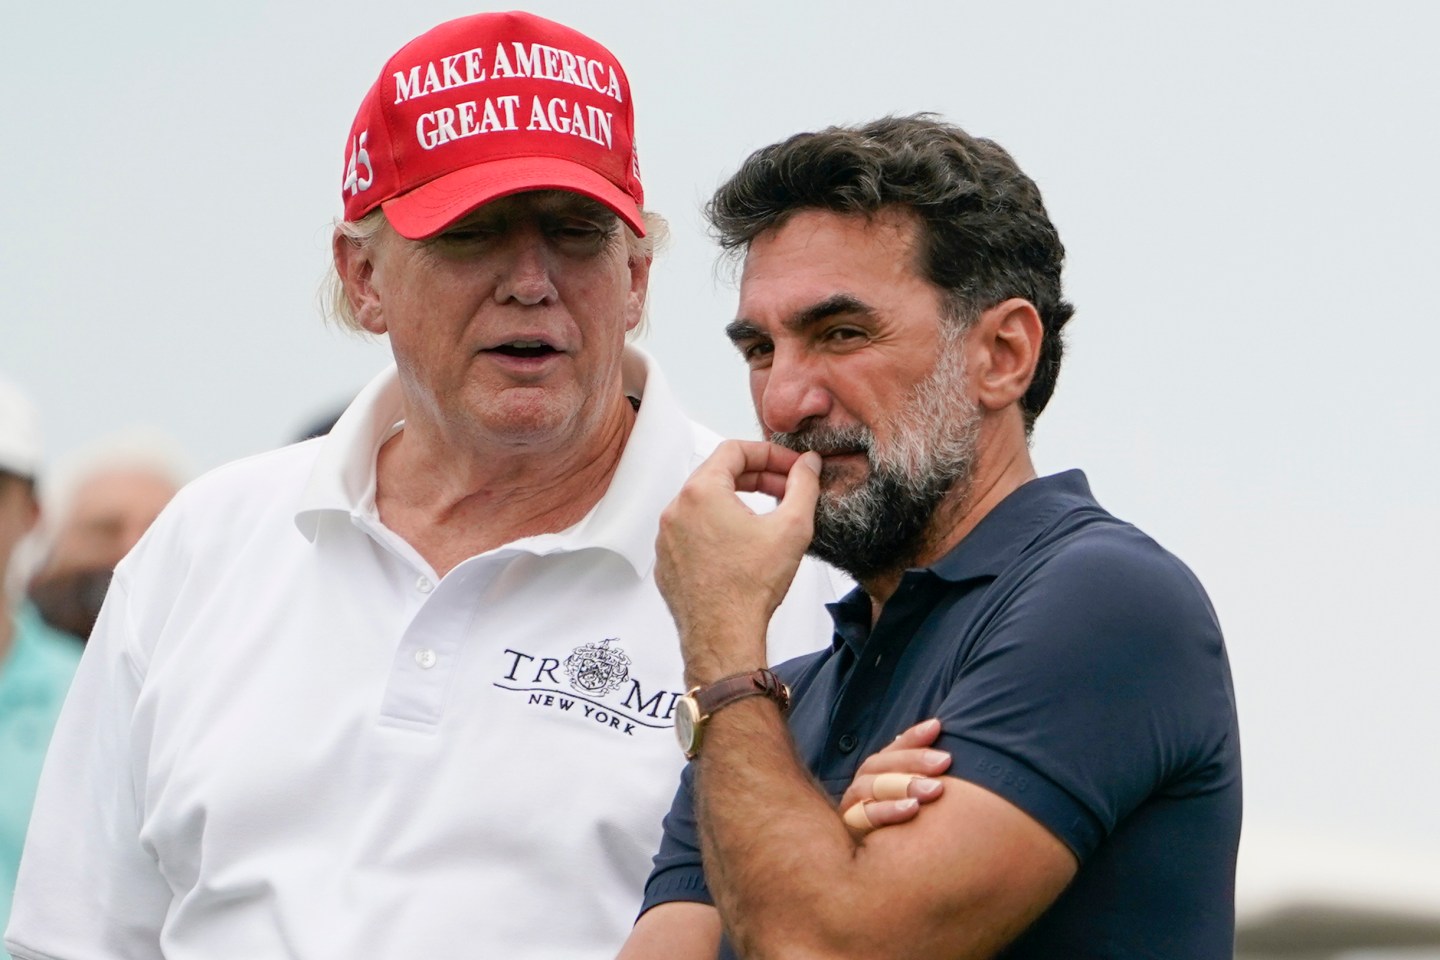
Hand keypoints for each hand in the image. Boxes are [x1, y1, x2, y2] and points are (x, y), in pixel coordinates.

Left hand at [655, 442, 819, 681]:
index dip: (770, 453)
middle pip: (717, 474)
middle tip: (785, 489)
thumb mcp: (792, 527)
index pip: (734, 450)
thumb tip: (808, 464)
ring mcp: (667, 537)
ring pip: (704, 504)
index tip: (791, 466)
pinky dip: (717, 529)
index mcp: (701, 492)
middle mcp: (676, 510)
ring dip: (736, 502)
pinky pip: (692, 532)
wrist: (723, 636)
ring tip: (766, 518)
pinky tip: (742, 546)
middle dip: (756, 477)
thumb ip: (803, 485)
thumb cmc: (750, 587)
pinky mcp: (667, 562)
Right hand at [838, 719, 951, 839]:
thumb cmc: (901, 837)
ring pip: (870, 787)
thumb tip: (941, 740)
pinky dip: (887, 811)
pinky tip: (912, 809)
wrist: (869, 881)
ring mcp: (851, 810)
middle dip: (913, 760)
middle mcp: (859, 790)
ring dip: (902, 783)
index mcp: (873, 777)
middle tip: (945, 761)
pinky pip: (863, 817)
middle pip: (879, 765)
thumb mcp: (913, 803)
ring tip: (934, 787)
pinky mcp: (850, 833)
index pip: (891, 750)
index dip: (912, 738)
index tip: (937, 726)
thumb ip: (920, 778)